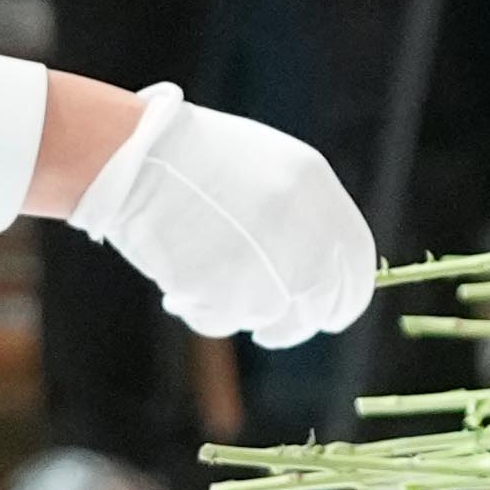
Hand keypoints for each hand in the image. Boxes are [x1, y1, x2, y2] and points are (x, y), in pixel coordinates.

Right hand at [59, 84, 377, 346]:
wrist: (132, 156)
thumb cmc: (191, 156)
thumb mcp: (265, 166)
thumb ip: (303, 212)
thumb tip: (322, 268)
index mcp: (314, 185)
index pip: (357, 260)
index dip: (346, 295)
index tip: (328, 312)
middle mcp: (300, 226)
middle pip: (322, 302)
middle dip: (301, 324)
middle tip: (275, 333)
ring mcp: (264, 260)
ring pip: (272, 319)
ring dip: (242, 313)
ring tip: (204, 280)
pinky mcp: (224, 288)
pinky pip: (223, 321)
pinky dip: (204, 313)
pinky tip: (178, 287)